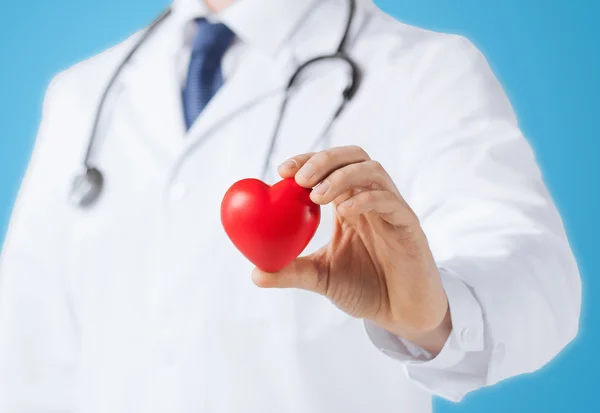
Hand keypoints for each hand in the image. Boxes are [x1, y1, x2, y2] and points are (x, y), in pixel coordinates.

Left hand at [252, 145, 451, 354]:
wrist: (401, 314)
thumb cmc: (365, 289)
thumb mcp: (321, 278)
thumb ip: (292, 271)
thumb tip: (255, 273)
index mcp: (350, 204)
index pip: (329, 167)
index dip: (306, 161)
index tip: (282, 171)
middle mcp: (371, 199)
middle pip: (353, 157)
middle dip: (324, 160)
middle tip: (299, 177)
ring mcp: (392, 209)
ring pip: (373, 171)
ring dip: (342, 176)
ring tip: (317, 195)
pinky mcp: (409, 225)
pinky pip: (390, 201)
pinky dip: (365, 199)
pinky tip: (344, 212)